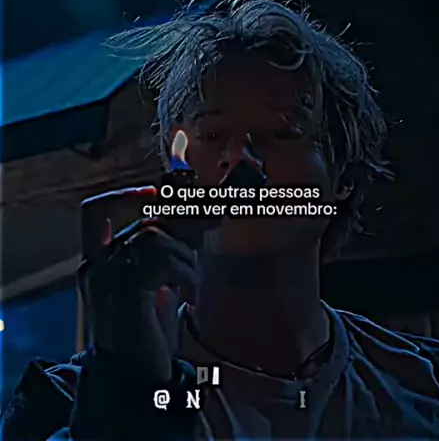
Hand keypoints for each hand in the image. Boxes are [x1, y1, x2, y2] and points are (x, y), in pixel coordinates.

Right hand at [79, 188, 200, 380]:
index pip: (96, 211)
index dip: (125, 196)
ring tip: (189, 279)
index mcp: (98, 259)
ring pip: (152, 236)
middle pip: (140, 221)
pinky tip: (188, 292)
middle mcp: (95, 264)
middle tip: (215, 216)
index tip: (157, 192)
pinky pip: (161, 259)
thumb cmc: (147, 325)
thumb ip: (165, 249)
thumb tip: (195, 218)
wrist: (135, 374)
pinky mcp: (125, 289)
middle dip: (183, 218)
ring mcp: (106, 276)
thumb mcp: (156, 279)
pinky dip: (184, 270)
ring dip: (183, 255)